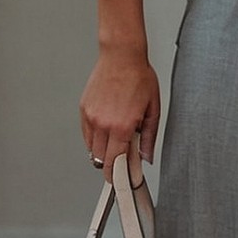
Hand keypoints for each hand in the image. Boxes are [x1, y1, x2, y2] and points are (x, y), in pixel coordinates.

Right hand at [80, 46, 160, 181]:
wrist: (121, 56)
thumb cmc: (138, 77)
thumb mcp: (153, 109)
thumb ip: (148, 136)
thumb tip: (146, 156)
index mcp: (121, 125)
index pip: (115, 162)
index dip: (118, 176)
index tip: (121, 182)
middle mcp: (103, 123)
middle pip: (101, 159)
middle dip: (112, 164)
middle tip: (123, 159)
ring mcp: (91, 117)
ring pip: (92, 149)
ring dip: (103, 152)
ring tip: (117, 139)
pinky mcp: (84, 110)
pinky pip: (87, 134)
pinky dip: (95, 139)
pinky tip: (107, 130)